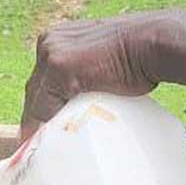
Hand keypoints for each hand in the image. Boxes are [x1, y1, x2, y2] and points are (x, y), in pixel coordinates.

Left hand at [19, 10, 183, 142]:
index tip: (42, 125)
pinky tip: (43, 140)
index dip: (40, 103)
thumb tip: (84, 100)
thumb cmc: (136, 55)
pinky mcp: (59, 68)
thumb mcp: (102, 60)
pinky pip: (43, 105)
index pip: (41, 78)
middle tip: (38, 139)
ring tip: (40, 146)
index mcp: (57, 39)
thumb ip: (87, 74)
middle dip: (35, 114)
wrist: (150, 44)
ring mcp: (51, 54)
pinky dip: (43, 125)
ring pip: (36, 98)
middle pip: (35, 87)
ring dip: (37, 123)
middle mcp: (48, 43)